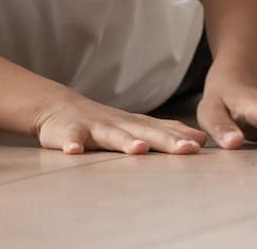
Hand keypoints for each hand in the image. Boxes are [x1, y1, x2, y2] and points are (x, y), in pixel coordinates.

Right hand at [34, 91, 207, 154]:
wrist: (55, 106)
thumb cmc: (100, 121)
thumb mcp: (133, 125)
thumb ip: (163, 131)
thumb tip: (201, 139)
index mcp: (133, 124)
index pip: (161, 129)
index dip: (180, 137)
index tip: (201, 144)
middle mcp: (117, 123)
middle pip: (143, 132)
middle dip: (165, 140)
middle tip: (186, 149)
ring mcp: (93, 127)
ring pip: (110, 134)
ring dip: (124, 141)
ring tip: (138, 149)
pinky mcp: (69, 132)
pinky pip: (71, 138)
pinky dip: (72, 143)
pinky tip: (74, 151)